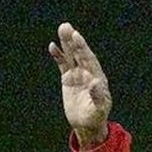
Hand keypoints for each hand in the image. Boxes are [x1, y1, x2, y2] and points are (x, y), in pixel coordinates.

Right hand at [48, 22, 110, 149]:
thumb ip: (98, 96)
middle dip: (74, 41)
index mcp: (98, 78)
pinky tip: (53, 46)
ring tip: (62, 28)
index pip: (90, 60)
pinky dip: (59, 56)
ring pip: (71, 56)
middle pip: (80, 54)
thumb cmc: (96, 117)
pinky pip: (63, 64)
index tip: (77, 36)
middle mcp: (89, 73)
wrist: (86, 124)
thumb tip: (96, 83)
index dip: (83, 48)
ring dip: (66, 43)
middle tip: (67, 27)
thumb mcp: (98, 109)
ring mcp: (78, 75)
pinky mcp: (68, 79)